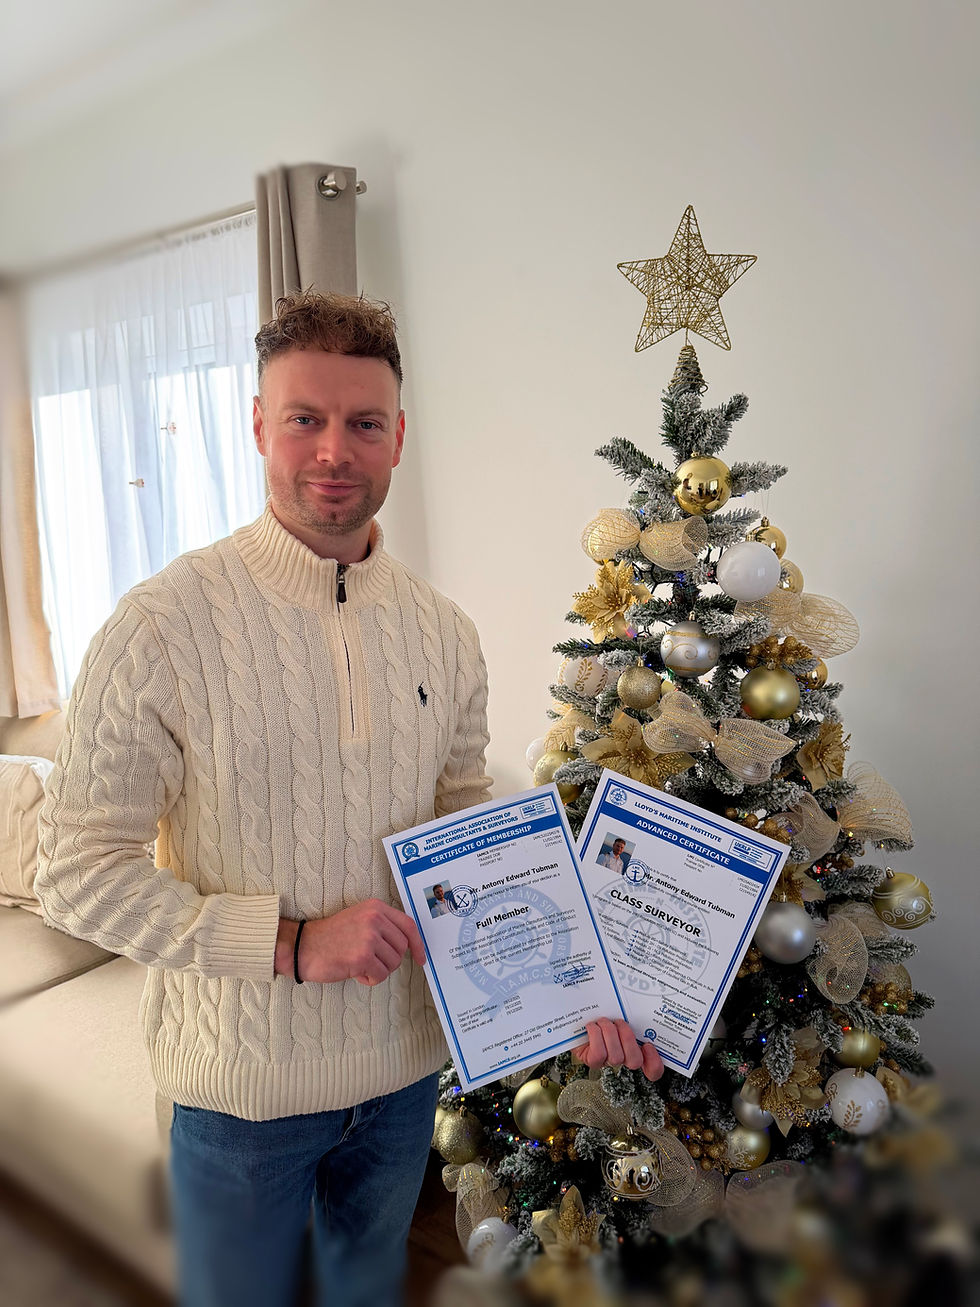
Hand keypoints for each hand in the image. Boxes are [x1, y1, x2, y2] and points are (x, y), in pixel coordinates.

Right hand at [277, 900, 425, 985]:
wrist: (303, 946)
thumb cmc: (330, 937)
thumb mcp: (359, 919)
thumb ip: (382, 926)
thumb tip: (407, 944)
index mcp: (376, 908)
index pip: (408, 926)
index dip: (417, 944)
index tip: (420, 957)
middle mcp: (374, 919)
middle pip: (402, 948)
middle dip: (390, 960)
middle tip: (371, 962)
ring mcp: (369, 937)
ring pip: (393, 963)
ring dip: (378, 970)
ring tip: (359, 964)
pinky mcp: (362, 956)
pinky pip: (380, 975)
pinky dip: (370, 979)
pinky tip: (355, 973)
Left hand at [572, 1017, 663, 1081]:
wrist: (576, 1016)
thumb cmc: (601, 1013)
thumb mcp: (618, 1013)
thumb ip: (631, 1015)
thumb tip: (638, 1004)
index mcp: (634, 1047)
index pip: (652, 1069)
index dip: (654, 1062)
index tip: (648, 1045)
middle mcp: (622, 1057)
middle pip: (634, 1061)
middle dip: (628, 1038)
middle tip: (619, 1022)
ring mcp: (607, 1061)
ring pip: (616, 1056)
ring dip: (609, 1032)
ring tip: (602, 1021)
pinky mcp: (592, 1061)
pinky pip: (599, 1054)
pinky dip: (595, 1036)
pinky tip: (592, 1027)